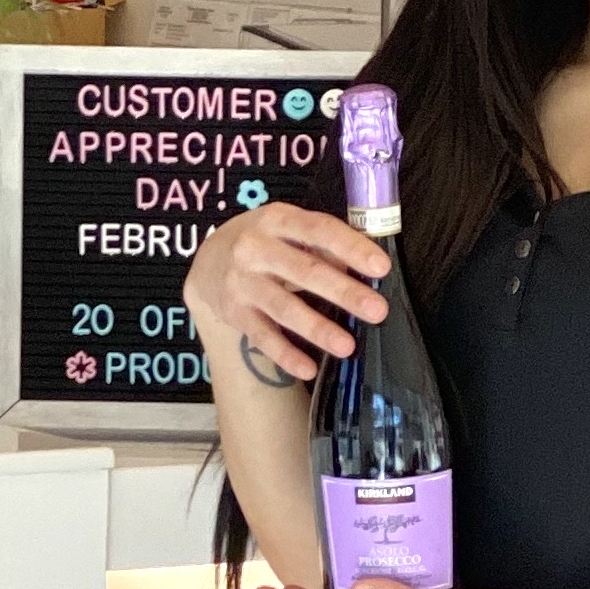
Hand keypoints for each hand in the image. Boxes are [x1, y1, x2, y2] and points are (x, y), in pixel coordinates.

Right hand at [185, 203, 392, 385]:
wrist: (208, 261)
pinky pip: (262, 336)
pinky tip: (308, 368)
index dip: (351, 248)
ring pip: (284, 307)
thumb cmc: (264, 242)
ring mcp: (242, 282)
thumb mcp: (287, 229)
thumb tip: (363, 270)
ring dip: (317, 328)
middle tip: (377, 310)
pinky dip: (285, 354)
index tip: (381, 267)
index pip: (318, 230)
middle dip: (343, 291)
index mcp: (276, 220)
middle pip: (304, 271)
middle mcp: (254, 248)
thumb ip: (322, 245)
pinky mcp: (234, 312)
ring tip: (347, 346)